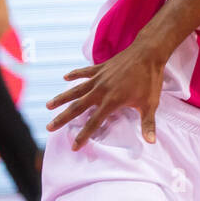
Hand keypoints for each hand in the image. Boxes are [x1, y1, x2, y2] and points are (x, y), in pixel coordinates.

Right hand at [46, 39, 165, 148]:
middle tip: (49, 127)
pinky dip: (75, 74)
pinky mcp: (101, 67)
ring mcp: (99, 78)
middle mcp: (101, 90)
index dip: (84, 135)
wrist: (148, 53)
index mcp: (112, 101)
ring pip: (76, 89)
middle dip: (63, 118)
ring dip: (62, 98)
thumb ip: (148, 124)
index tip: (74, 147)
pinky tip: (65, 77)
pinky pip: (84, 72)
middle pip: (77, 107)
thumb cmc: (150, 80)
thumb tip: (151, 142)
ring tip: (48, 105)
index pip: (94, 122)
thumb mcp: (150, 104)